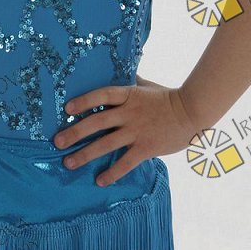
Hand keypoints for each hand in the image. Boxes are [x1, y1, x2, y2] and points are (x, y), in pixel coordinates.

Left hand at [52, 77, 198, 186]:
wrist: (193, 111)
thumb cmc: (168, 97)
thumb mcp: (147, 85)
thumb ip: (132, 80)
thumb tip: (122, 69)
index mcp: (129, 95)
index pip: (101, 94)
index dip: (83, 100)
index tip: (67, 109)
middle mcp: (129, 113)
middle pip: (97, 122)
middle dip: (75, 132)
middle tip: (57, 141)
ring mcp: (137, 131)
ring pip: (106, 144)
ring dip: (85, 154)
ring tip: (69, 163)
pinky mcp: (146, 148)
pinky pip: (126, 162)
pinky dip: (112, 173)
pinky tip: (100, 181)